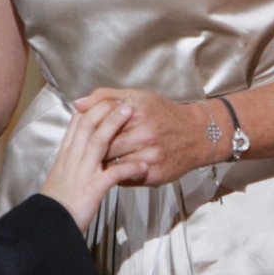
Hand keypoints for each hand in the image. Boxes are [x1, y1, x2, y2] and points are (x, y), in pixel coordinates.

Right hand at [40, 100, 135, 232]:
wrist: (48, 225)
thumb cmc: (57, 203)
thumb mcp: (60, 175)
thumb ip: (70, 158)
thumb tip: (78, 146)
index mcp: (66, 154)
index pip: (76, 123)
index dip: (91, 109)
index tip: (104, 101)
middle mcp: (73, 159)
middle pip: (88, 126)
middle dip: (105, 110)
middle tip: (122, 101)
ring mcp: (82, 172)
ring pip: (98, 141)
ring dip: (115, 125)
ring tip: (130, 114)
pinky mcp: (92, 189)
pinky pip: (113, 174)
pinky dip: (129, 168)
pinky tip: (143, 166)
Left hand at [74, 88, 211, 186]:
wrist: (196, 134)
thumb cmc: (163, 113)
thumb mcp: (136, 96)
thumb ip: (104, 96)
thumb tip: (77, 104)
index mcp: (136, 112)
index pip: (99, 124)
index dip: (88, 130)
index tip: (83, 132)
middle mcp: (144, 135)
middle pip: (105, 147)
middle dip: (94, 150)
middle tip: (88, 150)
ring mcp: (150, 157)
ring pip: (113, 165)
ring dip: (103, 164)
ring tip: (98, 160)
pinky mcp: (154, 176)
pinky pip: (126, 178)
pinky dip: (118, 174)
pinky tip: (116, 167)